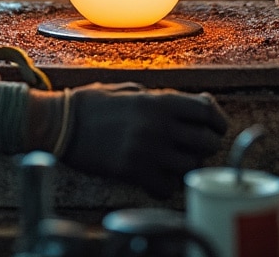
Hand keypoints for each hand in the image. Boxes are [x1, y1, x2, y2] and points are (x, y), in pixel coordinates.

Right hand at [58, 82, 226, 198]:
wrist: (61, 125)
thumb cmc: (92, 104)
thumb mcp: (129, 90)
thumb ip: (161, 99)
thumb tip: (194, 105)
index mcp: (158, 102)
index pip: (206, 112)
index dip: (217, 120)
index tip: (216, 126)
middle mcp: (157, 127)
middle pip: (207, 142)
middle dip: (205, 144)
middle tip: (194, 145)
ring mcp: (147, 151)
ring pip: (190, 166)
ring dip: (186, 165)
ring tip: (173, 160)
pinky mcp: (133, 172)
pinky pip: (167, 187)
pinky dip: (166, 185)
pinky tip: (156, 176)